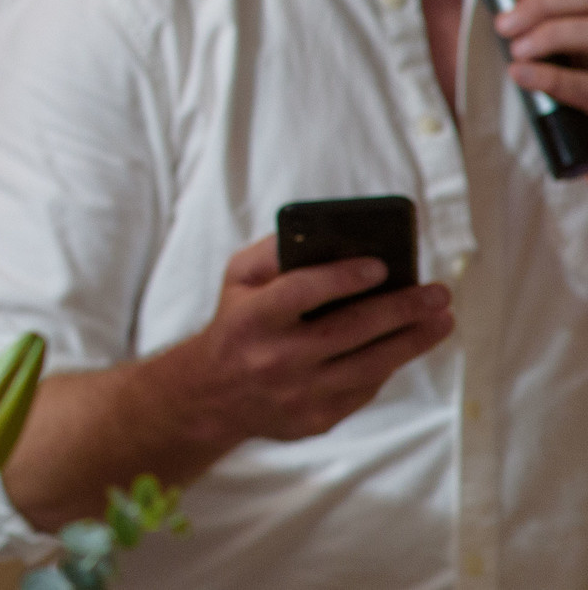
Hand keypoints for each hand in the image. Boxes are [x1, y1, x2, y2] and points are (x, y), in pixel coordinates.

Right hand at [162, 235, 454, 450]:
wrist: (214, 396)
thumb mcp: (237, 281)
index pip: (302, 292)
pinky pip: (364, 389)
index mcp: (252, 318)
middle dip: (401, 309)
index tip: (382, 265)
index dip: (343, 278)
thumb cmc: (236, 324)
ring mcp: (298, 393)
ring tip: (442, 319)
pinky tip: (407, 344)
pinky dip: (389, 364)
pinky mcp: (317, 420)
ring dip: (413, 341)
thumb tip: (324, 236)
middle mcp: (275, 358)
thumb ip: (272, 255)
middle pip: (350, 330)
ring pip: (369, 365)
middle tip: (438, 293)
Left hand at [501, 0, 587, 109]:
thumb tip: (513, 0)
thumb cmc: (587, 70)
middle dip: (540, 5)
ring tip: (517, 50)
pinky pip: (587, 85)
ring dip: (547, 35)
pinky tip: (522, 74)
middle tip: (504, 25)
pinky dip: (551, 78)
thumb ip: (557, 19)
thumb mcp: (576, 41)